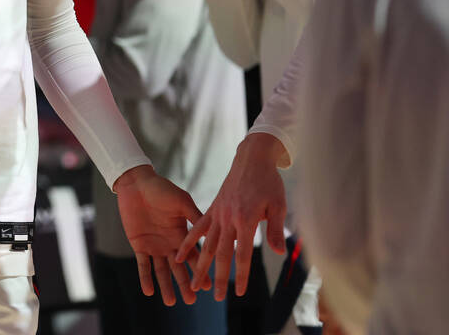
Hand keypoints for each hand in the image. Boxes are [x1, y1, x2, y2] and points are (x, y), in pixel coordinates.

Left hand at [113, 165, 207, 305]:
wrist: (137, 184)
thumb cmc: (161, 189)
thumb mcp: (181, 202)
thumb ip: (194, 216)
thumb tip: (213, 229)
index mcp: (182, 235)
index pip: (194, 257)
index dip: (200, 271)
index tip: (208, 287)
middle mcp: (170, 244)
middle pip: (179, 269)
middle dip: (185, 284)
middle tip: (191, 301)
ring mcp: (154, 246)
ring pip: (161, 271)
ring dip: (166, 286)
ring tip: (171, 303)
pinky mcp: (139, 245)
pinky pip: (143, 265)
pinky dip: (145, 278)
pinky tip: (149, 292)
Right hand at [176, 133, 288, 299]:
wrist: (251, 159)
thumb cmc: (268, 182)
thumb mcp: (278, 205)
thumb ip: (275, 229)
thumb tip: (279, 252)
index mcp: (245, 219)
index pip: (243, 253)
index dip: (241, 274)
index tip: (239, 292)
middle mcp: (228, 218)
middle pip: (220, 253)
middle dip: (218, 276)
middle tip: (215, 297)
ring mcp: (217, 213)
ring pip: (206, 243)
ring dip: (200, 264)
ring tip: (194, 282)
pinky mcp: (212, 208)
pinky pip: (197, 228)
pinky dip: (188, 242)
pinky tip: (178, 256)